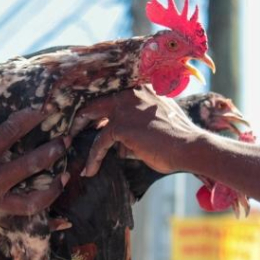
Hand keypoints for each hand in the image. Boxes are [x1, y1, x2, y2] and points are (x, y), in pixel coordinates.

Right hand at [0, 110, 68, 239]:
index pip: (9, 133)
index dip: (30, 118)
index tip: (46, 107)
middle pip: (29, 164)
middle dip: (51, 150)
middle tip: (66, 137)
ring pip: (33, 196)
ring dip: (53, 182)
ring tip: (67, 170)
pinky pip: (26, 212)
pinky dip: (43, 203)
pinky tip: (54, 191)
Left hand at [77, 87, 201, 177]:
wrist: (189, 147)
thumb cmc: (176, 141)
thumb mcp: (154, 127)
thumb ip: (134, 131)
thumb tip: (117, 147)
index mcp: (141, 88)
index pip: (111, 92)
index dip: (97, 104)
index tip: (87, 117)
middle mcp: (131, 92)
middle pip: (96, 97)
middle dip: (81, 111)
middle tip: (71, 126)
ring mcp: (125, 107)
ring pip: (91, 115)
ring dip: (78, 132)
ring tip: (70, 147)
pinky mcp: (121, 125)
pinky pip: (98, 141)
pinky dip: (93, 157)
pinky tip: (90, 170)